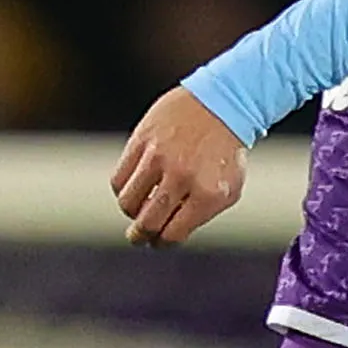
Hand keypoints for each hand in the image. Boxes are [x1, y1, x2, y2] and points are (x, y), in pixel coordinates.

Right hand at [113, 85, 248, 247]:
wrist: (221, 105)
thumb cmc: (224, 153)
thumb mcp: (227, 189)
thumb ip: (200, 215)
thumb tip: (165, 234)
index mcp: (208, 193)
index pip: (172, 234)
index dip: (162, 242)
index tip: (158, 241)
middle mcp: (183, 176)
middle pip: (147, 222)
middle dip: (141, 236)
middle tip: (138, 236)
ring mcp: (160, 157)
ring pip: (128, 202)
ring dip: (131, 212)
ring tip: (138, 209)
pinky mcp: (142, 140)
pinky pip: (119, 179)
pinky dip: (123, 189)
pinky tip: (135, 188)